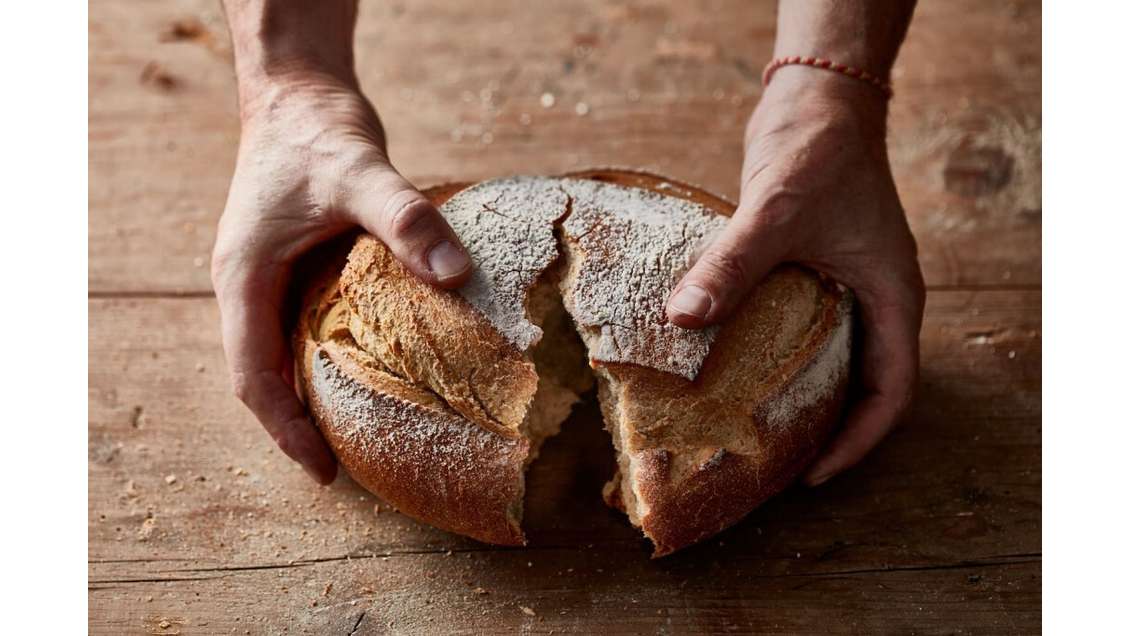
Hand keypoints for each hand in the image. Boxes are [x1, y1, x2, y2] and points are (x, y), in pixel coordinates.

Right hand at [211, 72, 471, 483]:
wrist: (299, 90)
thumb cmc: (317, 130)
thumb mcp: (362, 173)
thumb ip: (406, 220)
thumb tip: (456, 276)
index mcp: (243, 277)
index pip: (252, 375)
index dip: (284, 428)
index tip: (322, 470)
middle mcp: (248, 283)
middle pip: (263, 374)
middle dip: (298, 423)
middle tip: (347, 467)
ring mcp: (269, 274)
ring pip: (282, 352)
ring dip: (312, 394)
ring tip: (359, 434)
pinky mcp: (296, 262)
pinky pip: (305, 325)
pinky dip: (331, 356)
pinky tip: (375, 369)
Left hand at [665, 66, 924, 485]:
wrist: (816, 101)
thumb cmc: (817, 152)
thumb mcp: (774, 214)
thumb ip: (732, 267)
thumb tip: (682, 318)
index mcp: (891, 298)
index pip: (892, 391)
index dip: (858, 440)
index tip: (814, 473)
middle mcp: (873, 298)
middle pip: (862, 384)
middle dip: (827, 428)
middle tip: (778, 464)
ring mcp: (843, 284)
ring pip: (831, 358)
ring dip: (801, 394)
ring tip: (752, 429)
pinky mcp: (809, 268)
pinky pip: (798, 327)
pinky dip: (774, 354)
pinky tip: (729, 367)